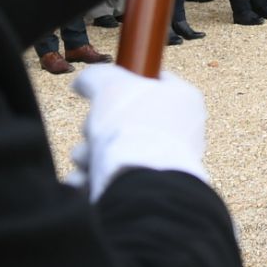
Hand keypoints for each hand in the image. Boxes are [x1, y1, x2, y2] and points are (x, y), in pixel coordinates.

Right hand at [66, 66, 207, 200]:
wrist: (141, 185)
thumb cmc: (133, 128)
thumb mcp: (111, 85)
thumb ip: (97, 76)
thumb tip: (84, 83)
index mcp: (182, 100)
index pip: (156, 81)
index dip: (127, 80)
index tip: (107, 88)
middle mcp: (179, 131)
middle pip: (125, 119)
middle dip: (96, 127)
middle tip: (92, 129)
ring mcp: (163, 163)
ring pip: (112, 150)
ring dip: (89, 154)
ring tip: (87, 159)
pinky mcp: (147, 190)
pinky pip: (110, 178)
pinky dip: (92, 180)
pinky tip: (84, 180)